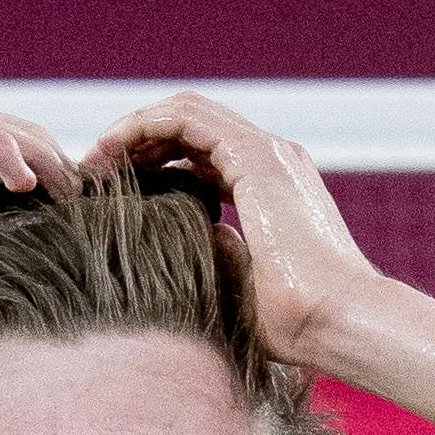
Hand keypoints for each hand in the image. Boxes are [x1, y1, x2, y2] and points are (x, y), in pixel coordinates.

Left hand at [81, 92, 380, 368]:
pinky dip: (145, 126)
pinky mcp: (257, 158)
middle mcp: (273, 161)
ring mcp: (268, 154)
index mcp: (272, 187)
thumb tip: (195, 239)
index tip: (117, 189)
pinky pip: (188, 119)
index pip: (205, 153)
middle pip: (193, 126)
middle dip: (140, 139)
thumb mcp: (243, 284)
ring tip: (95, 158)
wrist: (339, 320)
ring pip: (187, 112)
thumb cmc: (299, 322)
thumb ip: (221, 254)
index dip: (156, 161)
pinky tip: (112, 150)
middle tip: (95, 168)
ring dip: (135, 128)